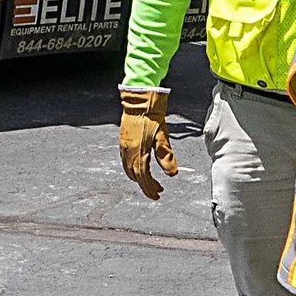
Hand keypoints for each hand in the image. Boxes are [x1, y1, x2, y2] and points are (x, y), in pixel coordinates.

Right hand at [118, 86, 178, 200]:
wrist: (139, 100)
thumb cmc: (152, 117)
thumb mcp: (163, 137)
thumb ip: (166, 157)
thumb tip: (172, 174)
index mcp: (138, 153)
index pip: (144, 178)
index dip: (150, 189)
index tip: (158, 195)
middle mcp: (128, 152)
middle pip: (136, 176)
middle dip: (146, 185)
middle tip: (157, 191)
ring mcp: (124, 147)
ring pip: (129, 169)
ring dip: (139, 178)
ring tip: (149, 181)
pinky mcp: (123, 141)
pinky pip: (125, 161)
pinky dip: (133, 169)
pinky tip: (140, 167)